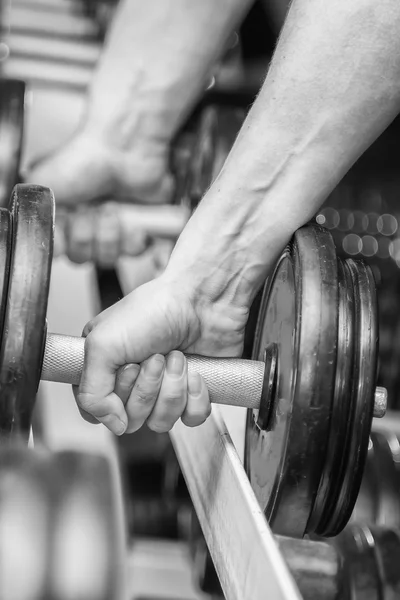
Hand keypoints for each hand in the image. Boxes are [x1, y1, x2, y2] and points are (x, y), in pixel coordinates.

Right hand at [28, 127, 173, 263]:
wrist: (123, 148)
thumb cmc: (83, 159)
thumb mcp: (42, 182)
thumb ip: (33, 213)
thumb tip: (39, 232)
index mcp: (62, 217)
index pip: (61, 251)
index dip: (66, 241)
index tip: (68, 222)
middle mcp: (87, 225)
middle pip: (83, 257)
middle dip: (87, 235)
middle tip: (92, 209)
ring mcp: (114, 229)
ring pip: (109, 257)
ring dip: (110, 233)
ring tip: (112, 208)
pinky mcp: (140, 229)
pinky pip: (135, 252)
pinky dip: (134, 238)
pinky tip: (132, 220)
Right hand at [76, 273, 247, 433]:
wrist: (203, 298)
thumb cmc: (154, 308)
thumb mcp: (102, 344)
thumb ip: (91, 393)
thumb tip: (114, 425)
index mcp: (104, 366)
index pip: (96, 410)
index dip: (113, 398)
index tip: (126, 368)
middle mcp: (132, 380)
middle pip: (131, 419)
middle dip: (147, 387)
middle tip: (155, 356)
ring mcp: (163, 387)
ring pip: (161, 422)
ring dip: (172, 388)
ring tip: (177, 356)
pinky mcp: (192, 392)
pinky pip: (191, 418)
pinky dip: (195, 395)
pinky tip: (196, 370)